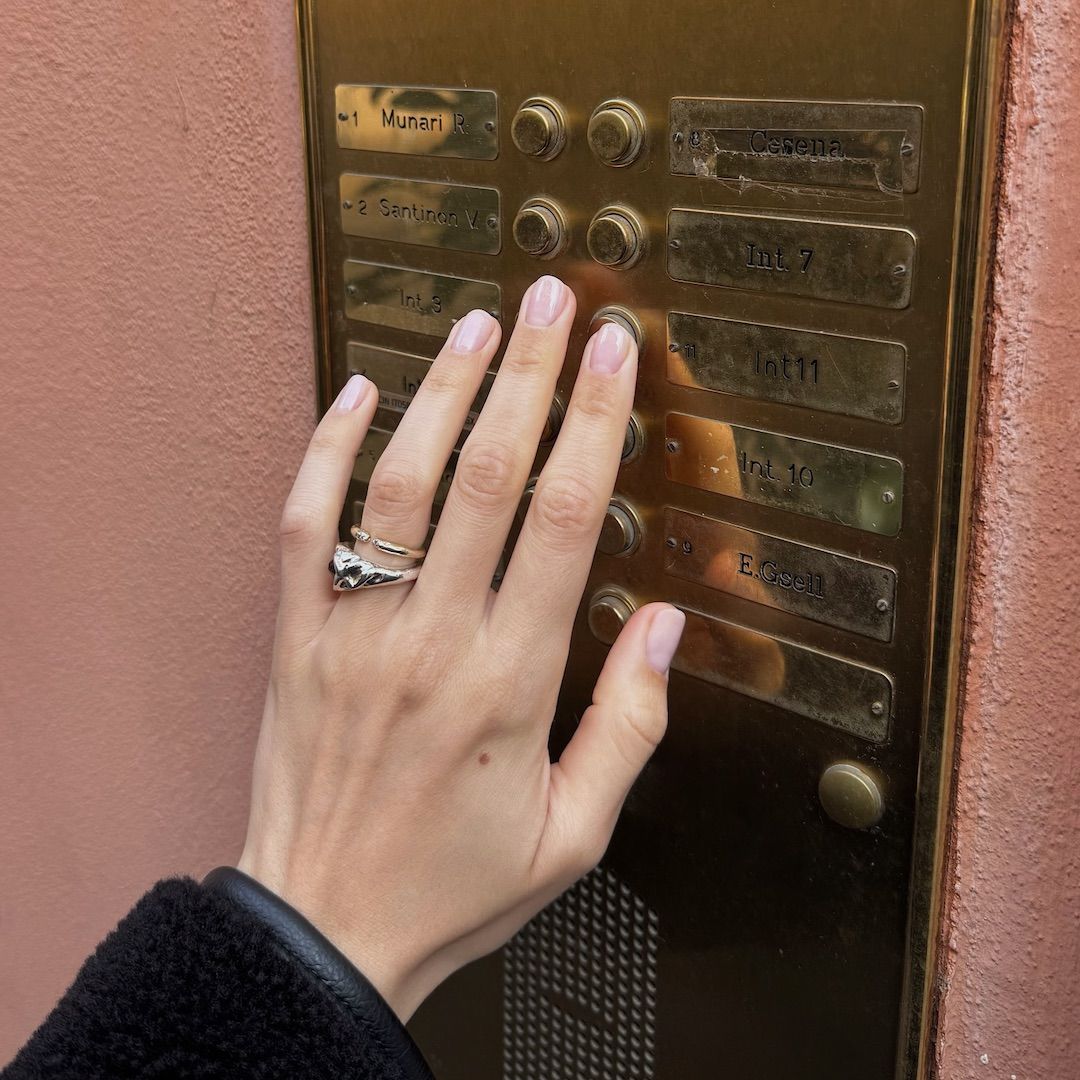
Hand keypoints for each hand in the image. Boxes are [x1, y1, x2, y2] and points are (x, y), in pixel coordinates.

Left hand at [238, 276, 684, 1019]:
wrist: (321, 931)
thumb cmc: (453, 888)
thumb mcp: (573, 837)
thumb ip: (628, 727)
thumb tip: (665, 627)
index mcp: (510, 682)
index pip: (566, 519)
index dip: (596, 423)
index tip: (616, 357)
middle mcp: (432, 638)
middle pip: (490, 475)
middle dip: (532, 375)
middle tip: (556, 301)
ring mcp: (355, 630)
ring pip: (400, 481)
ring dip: (444, 392)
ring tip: (479, 325)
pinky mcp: (295, 637)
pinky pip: (306, 523)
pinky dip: (328, 449)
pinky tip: (358, 393)